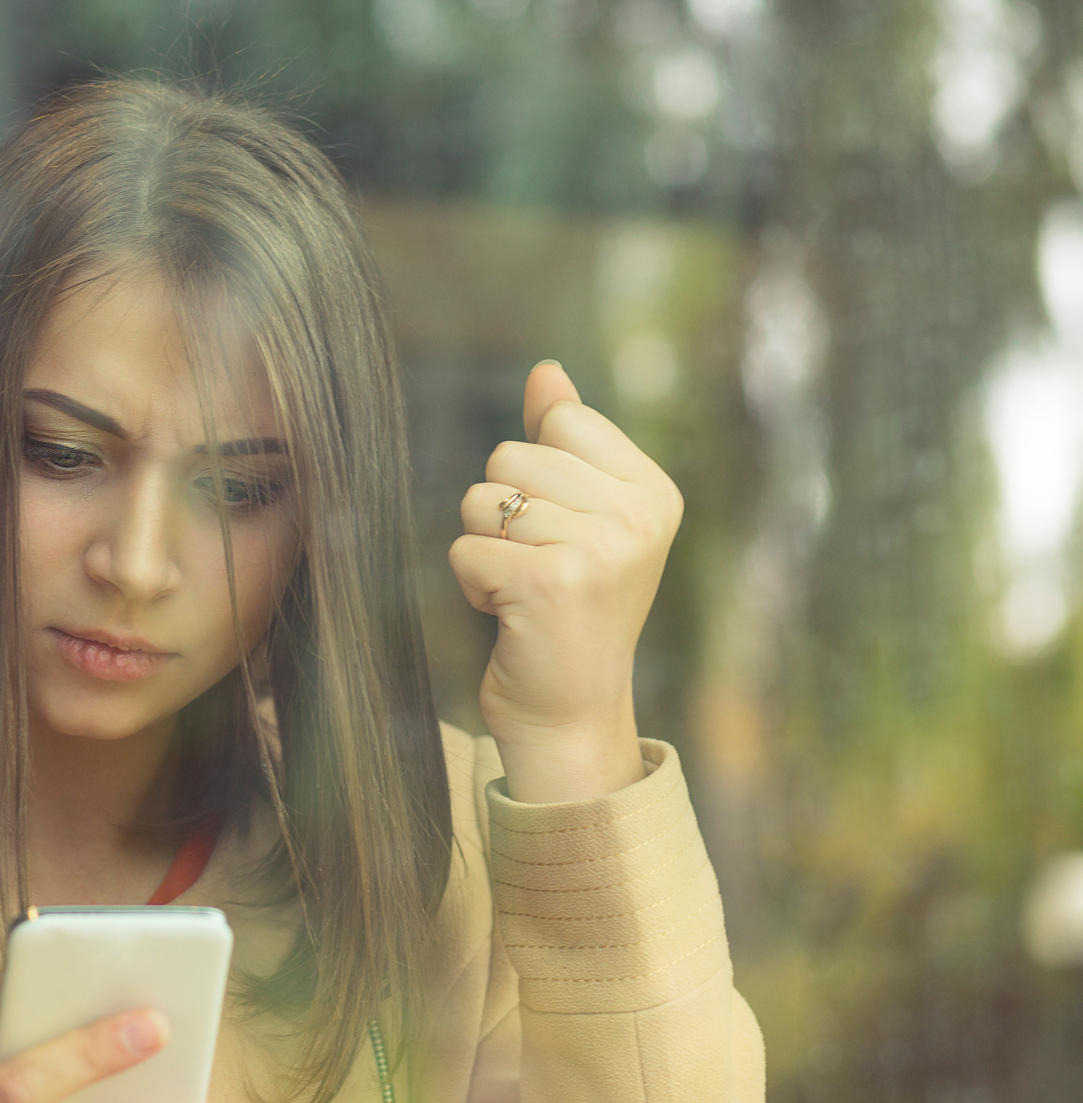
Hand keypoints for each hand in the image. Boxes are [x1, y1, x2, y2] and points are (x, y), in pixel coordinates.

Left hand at [448, 361, 680, 802]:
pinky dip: (472, 586)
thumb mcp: (581, 518)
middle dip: (501, 514)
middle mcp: (638, 518)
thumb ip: (565, 441)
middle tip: (538, 570)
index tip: (563, 531)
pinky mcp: (549, 585)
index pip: (561, 423)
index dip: (537, 474)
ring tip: (524, 593)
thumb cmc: (568, 611)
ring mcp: (599, 551)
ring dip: (485, 550)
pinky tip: (510, 616)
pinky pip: (465, 550)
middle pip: (510, 457)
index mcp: (655, 494)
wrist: (570, 713)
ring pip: (480, 502)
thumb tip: (546, 371)